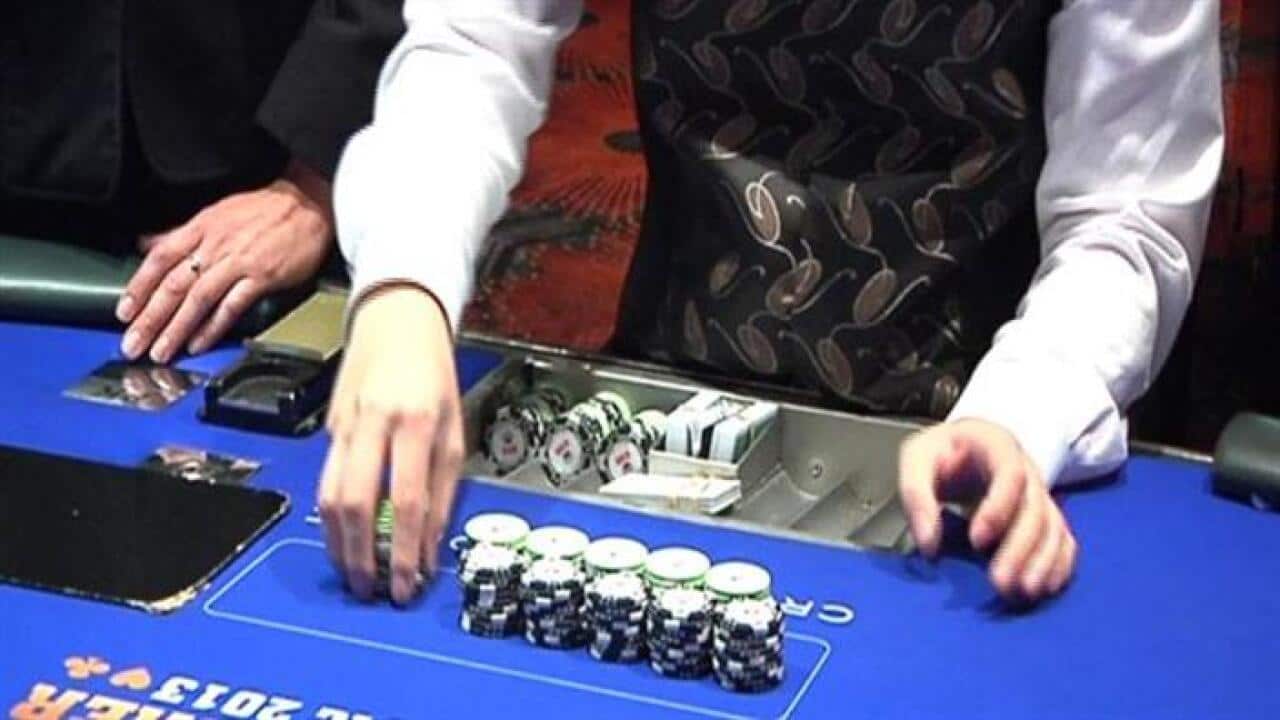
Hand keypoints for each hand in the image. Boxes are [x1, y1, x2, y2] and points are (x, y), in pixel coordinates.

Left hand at [115, 160, 333, 362]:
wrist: (308, 204)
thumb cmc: (266, 209)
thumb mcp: (216, 213)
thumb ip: (181, 233)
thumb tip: (149, 243)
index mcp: (200, 228)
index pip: (159, 259)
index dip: (138, 287)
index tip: (124, 313)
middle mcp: (214, 245)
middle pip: (173, 285)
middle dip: (150, 318)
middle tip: (133, 343)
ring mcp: (238, 262)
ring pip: (198, 299)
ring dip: (176, 328)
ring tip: (161, 351)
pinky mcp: (262, 277)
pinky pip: (232, 305)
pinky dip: (213, 327)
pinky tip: (199, 343)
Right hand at [317, 286, 464, 604]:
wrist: (397, 320)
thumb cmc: (434, 374)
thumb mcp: (457, 430)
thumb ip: (443, 491)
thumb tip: (429, 548)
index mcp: (417, 423)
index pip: (406, 502)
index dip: (404, 550)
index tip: (406, 585)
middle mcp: (376, 424)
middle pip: (355, 504)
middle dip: (361, 557)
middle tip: (371, 590)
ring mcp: (346, 426)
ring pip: (328, 497)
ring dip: (339, 545)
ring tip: (355, 574)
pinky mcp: (329, 428)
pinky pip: (325, 482)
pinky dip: (331, 519)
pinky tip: (343, 539)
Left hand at [899, 419, 1077, 604]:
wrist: (962, 446)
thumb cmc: (940, 453)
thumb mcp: (916, 459)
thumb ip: (917, 496)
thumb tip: (929, 546)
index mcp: (996, 444)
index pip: (1010, 473)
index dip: (999, 508)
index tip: (977, 540)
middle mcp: (1027, 468)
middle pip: (1035, 508)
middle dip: (1020, 548)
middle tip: (1001, 582)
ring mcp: (1040, 493)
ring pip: (1053, 527)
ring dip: (1041, 563)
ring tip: (1022, 592)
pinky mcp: (1044, 515)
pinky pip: (1062, 540)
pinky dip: (1058, 564)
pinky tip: (1044, 588)